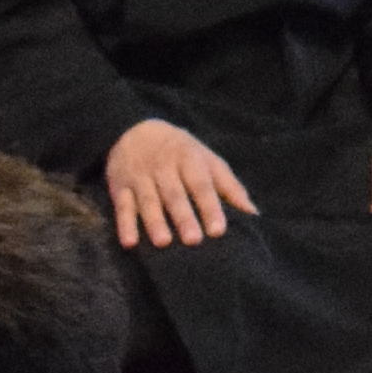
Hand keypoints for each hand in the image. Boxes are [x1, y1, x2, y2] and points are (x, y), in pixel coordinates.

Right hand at [107, 114, 250, 246]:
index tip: (218, 230)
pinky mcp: (119, 186)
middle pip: (174, 194)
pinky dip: (124, 224)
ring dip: (155, 222)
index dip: (210, 207)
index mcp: (189, 159)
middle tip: (193, 240)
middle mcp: (163, 167)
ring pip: (148, 200)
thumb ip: (229, 186)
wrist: (134, 129)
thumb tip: (252, 212)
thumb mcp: (207, 160)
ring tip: (163, 243)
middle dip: (183, 216)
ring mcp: (140, 176)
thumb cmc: (181, 152)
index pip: (201, 184)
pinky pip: (122, 206)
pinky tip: (129, 242)